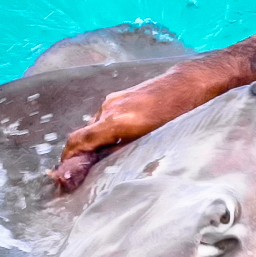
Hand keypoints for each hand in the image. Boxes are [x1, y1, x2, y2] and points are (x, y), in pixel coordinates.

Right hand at [49, 82, 170, 191]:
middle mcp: (110, 108)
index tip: (65, 174)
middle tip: (80, 174)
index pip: (80, 140)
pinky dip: (103, 133)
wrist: (191, 83)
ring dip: (93, 144)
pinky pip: (104, 118)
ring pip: (94, 127)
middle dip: (79, 155)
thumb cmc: (179, 115)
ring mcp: (114, 100)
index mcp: (117, 121)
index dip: (69, 159)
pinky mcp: (120, 96)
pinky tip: (116, 143)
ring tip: (100, 161)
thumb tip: (103, 167)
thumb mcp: (154, 140)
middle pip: (84, 135)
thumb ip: (125, 153)